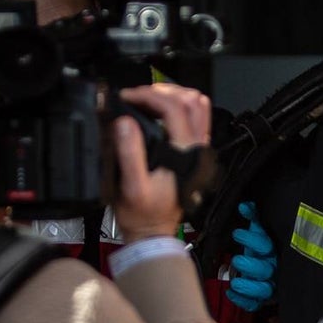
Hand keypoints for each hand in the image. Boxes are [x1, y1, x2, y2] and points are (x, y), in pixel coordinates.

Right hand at [112, 83, 210, 242]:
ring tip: (146, 99)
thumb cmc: (142, 213)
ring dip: (172, 95)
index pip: (174, 108)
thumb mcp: (129, 185)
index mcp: (184, 153)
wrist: (153, 231)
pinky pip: (195, 120)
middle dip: (160, 91)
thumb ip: (129, 153)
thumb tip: (125, 123)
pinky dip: (178, 107)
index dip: (148, 96)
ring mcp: (198, 150)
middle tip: (136, 96)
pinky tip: (159, 111)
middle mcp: (196, 149)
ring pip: (198, 107)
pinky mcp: (193, 153)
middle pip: (191, 101)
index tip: (128, 97)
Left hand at [226, 200, 276, 311]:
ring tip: (235, 283)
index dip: (252, 240)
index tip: (238, 234)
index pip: (266, 245)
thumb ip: (255, 219)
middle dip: (250, 265)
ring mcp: (271, 284)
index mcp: (275, 250)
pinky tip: (231, 293)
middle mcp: (275, 268)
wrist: (280, 271)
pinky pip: (256, 303)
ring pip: (264, 289)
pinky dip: (243, 300)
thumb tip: (245, 205)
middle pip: (266, 269)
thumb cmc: (265, 250)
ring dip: (249, 286)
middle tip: (237, 260)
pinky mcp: (265, 298)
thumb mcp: (261, 233)